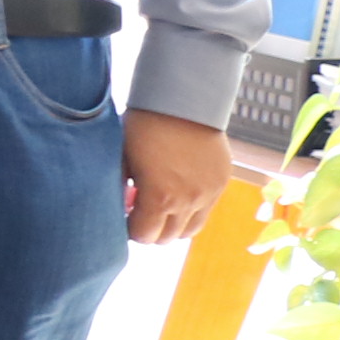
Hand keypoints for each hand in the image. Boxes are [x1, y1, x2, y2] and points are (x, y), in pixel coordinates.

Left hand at [122, 108, 232, 245]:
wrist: (181, 102)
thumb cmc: (143, 129)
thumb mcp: (121, 160)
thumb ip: (119, 190)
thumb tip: (118, 209)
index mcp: (160, 198)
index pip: (144, 236)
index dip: (130, 229)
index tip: (124, 215)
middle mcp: (188, 201)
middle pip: (167, 238)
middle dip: (150, 229)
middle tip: (139, 212)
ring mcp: (209, 194)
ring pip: (190, 229)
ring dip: (173, 224)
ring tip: (159, 204)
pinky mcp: (221, 183)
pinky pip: (205, 210)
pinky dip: (191, 209)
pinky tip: (177, 189)